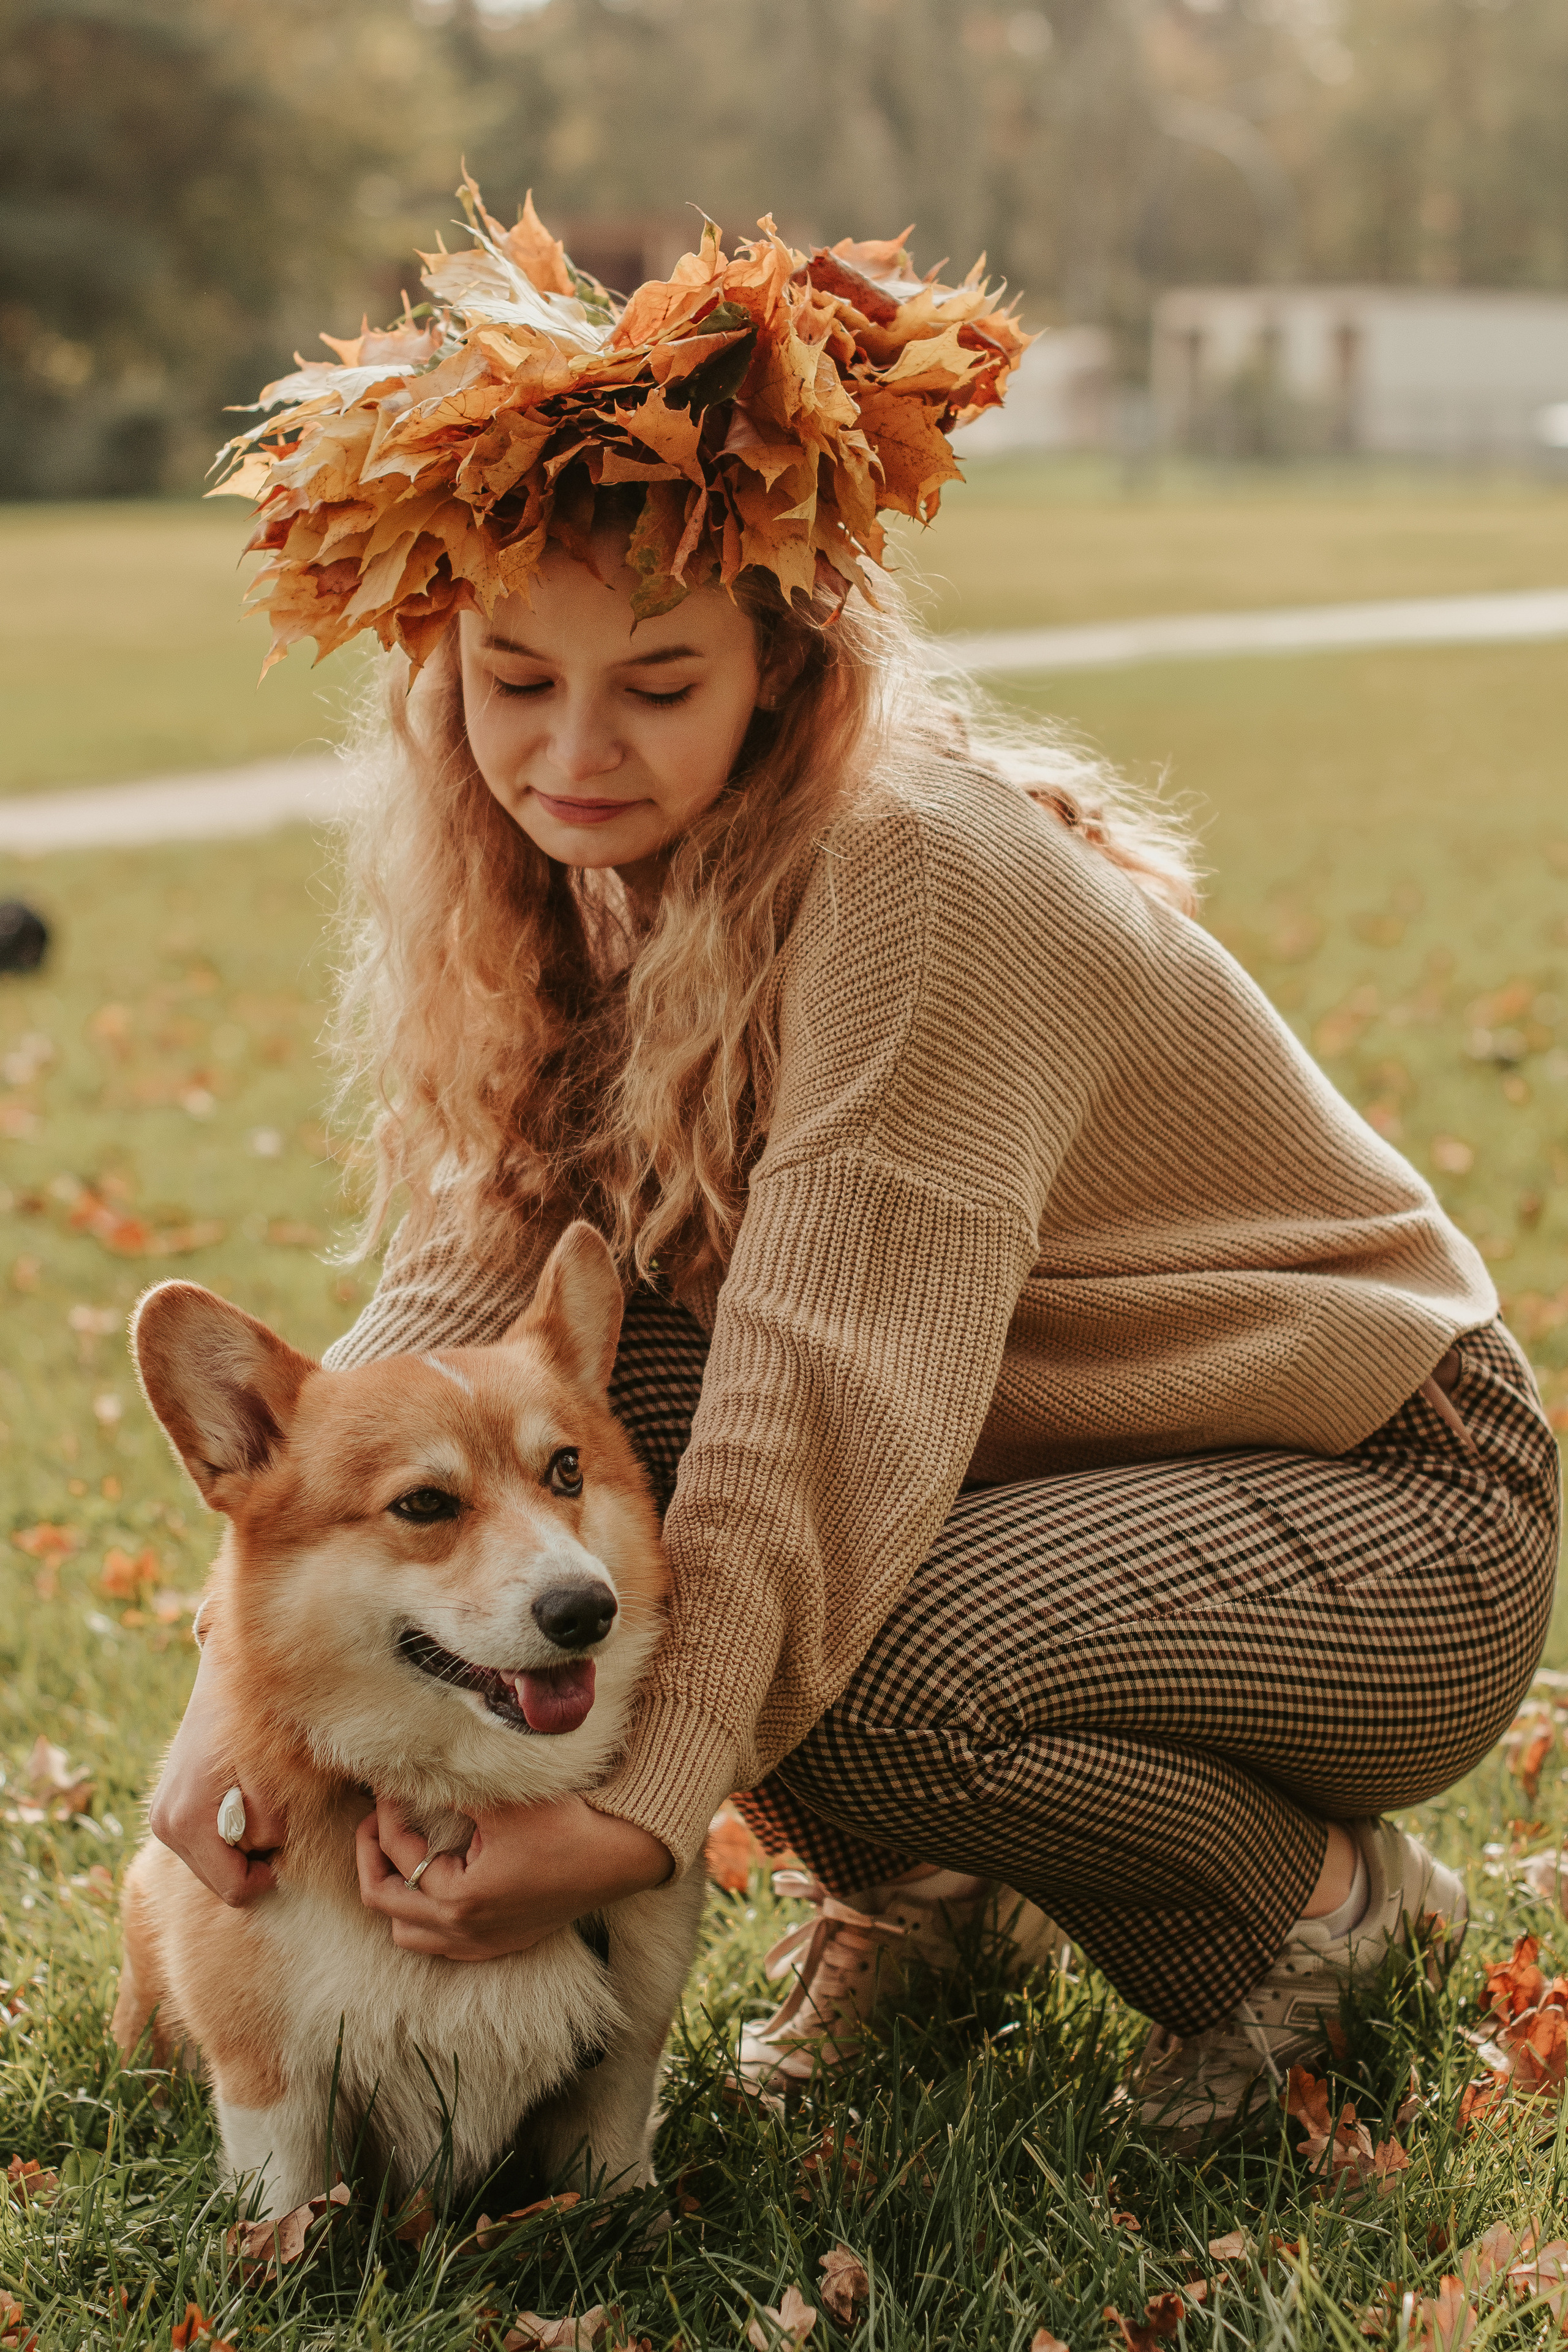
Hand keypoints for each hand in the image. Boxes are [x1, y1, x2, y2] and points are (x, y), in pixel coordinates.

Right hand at [147, 1640, 286, 1905]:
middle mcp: (166, 1826)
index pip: (233, 1888)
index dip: (266, 1876)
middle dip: (251, 1860)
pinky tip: (236, 1800)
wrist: (226, 1680)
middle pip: (219, 1880)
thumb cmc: (255, 1725)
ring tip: (253, 1803)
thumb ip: (269, 1821)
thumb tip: (267, 1848)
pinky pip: (200, 1843)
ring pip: (209, 1864)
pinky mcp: (163, 1810)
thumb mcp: (273, 1776)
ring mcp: (160, 1818)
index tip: (284, 1846)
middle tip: (271, 1819)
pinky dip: (223, 1833)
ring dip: (238, 1846)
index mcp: (189, 1822)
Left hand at [355, 1793, 671, 1960]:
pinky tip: (434, 1886)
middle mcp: (463, 1931)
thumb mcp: (503, 1802)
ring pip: (407, 1932)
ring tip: (400, 1853)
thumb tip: (406, 1774)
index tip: (389, 1783)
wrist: (617, 1859)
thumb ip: (451, 1790)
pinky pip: (439, 1944)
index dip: (387, 1811)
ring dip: (394, 1893)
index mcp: (458, 1898)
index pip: (399, 1851)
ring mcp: (481, 1943)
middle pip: (384, 1901)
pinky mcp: (499, 1944)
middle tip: (378, 1818)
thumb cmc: (565, 1826)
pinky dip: (423, 1917)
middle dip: (373, 1855)